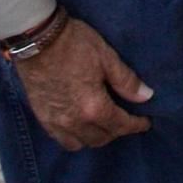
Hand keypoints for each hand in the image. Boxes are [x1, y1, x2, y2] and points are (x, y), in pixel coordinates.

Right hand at [12, 17, 153, 150]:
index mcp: (94, 107)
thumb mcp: (106, 57)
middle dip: (117, 131)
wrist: (36, 39)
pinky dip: (74, 137)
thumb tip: (146, 97)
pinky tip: (79, 126)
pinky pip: (61, 139)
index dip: (136, 125)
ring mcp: (56, 122)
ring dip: (95, 137)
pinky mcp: (42, 118)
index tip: (145, 122)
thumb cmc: (74, 44)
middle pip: (101, 138)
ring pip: (81, 143)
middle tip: (125, 119)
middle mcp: (75, 122)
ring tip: (103, 124)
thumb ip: (126, 81)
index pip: (121, 125)